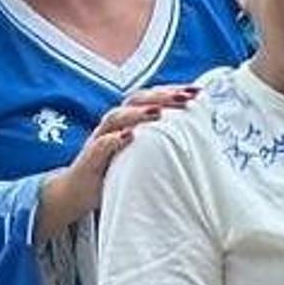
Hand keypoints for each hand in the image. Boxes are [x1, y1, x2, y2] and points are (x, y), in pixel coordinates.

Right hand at [40, 83, 197, 226]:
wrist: (79, 192)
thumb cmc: (119, 171)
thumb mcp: (147, 155)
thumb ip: (166, 143)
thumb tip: (204, 137)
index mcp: (130, 122)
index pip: (151, 98)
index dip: (172, 92)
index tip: (198, 91)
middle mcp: (114, 125)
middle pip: (135, 101)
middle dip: (161, 96)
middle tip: (185, 97)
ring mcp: (99, 139)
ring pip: (116, 117)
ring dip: (138, 113)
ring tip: (159, 113)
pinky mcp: (89, 159)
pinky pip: (99, 145)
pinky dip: (114, 139)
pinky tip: (129, 136)